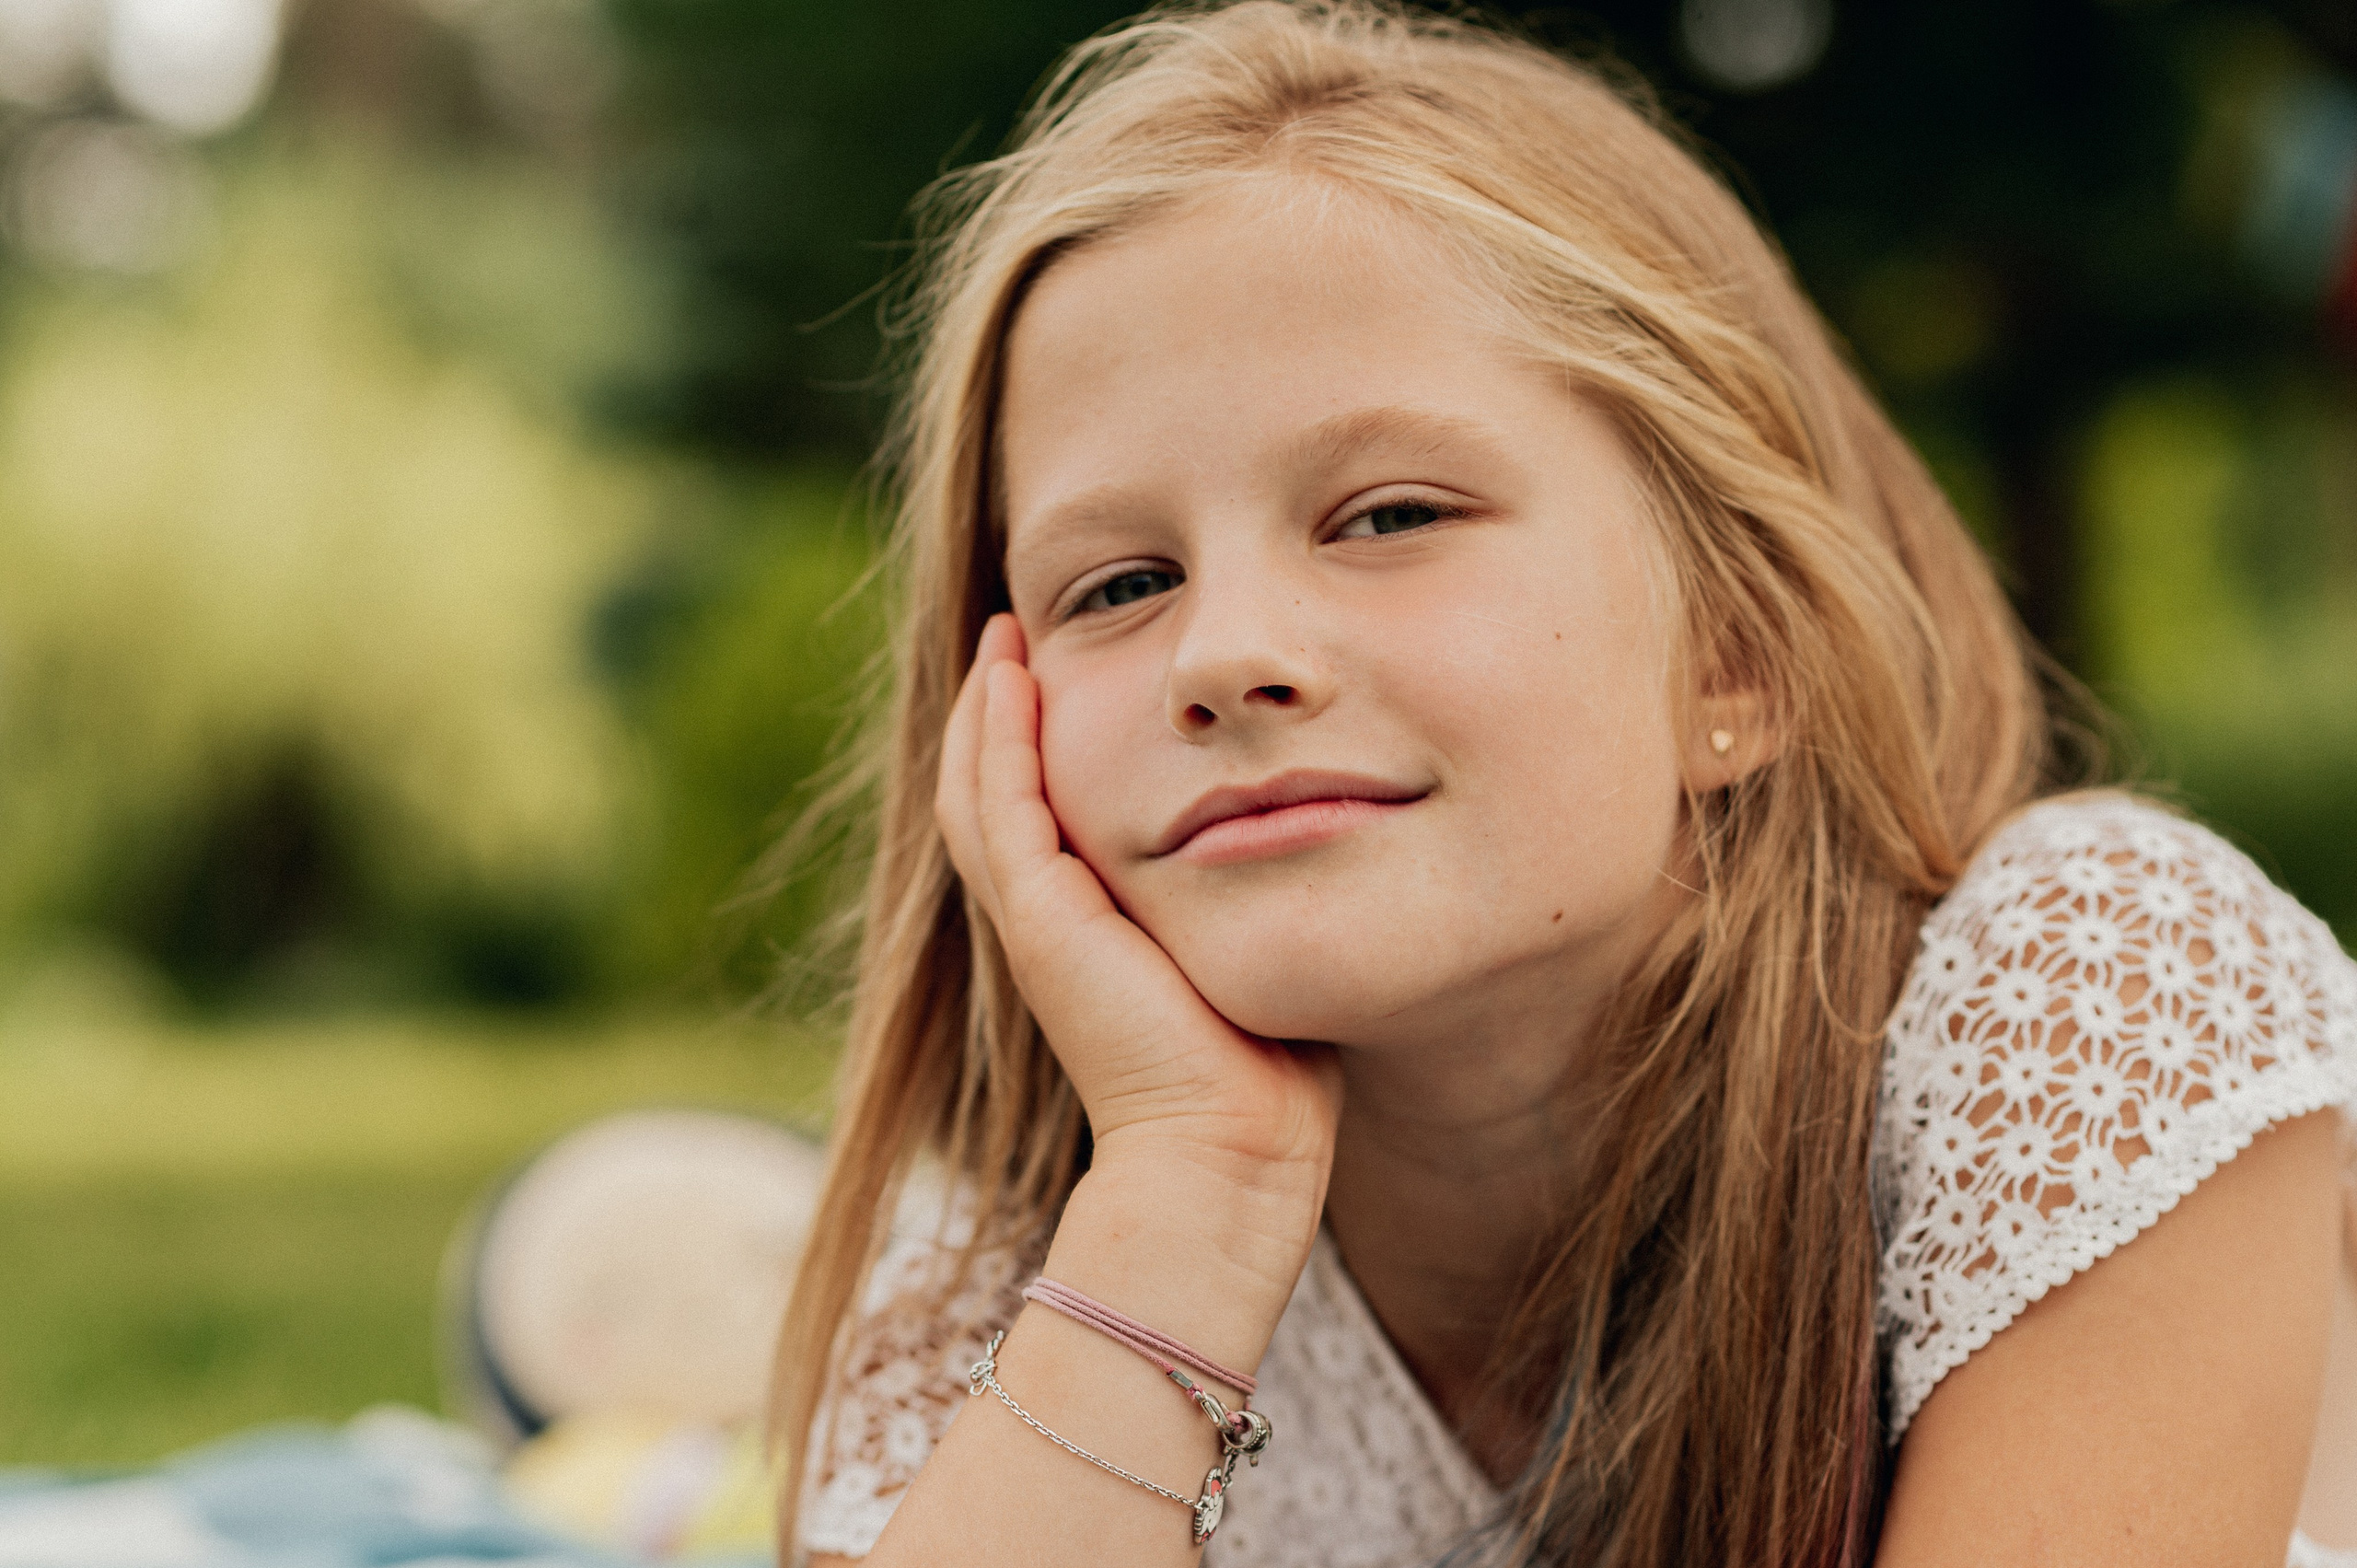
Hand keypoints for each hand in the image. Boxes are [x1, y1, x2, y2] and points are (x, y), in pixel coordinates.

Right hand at [935, 615, 1342, 1186]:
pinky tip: (1014, 674)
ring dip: (988, 707)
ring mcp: (1034, 921)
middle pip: (990, 794)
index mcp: (1087, 934)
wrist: (1228, 1155)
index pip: (1038, 819)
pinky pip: (1001, 803)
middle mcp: (1046, 924)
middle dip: (999, 713)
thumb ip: (1250, 903)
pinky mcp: (1040, 920)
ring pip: (978, 788)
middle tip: (1013, 635)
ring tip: (1005, 636)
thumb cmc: (1263, 1075)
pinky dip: (1000, 735)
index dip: (1037, 746)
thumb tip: (1311, 847)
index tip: (1060, 672)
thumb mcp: (1248, 955)